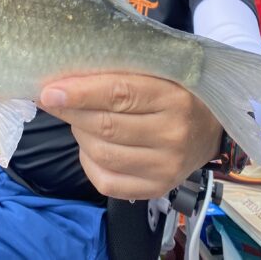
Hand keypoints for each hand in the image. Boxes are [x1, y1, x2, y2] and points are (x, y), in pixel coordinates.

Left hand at [39, 73, 221, 199]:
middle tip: (52, 99)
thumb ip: (122, 70)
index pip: (119, 94)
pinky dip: (88, 162)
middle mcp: (172, 134)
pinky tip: (89, 145)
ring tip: (76, 118)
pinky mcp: (157, 189)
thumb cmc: (176, 89)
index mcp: (173, 96)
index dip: (80, 92)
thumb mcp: (159, 71)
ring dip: (79, 134)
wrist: (211, 127)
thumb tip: (68, 73)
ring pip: (102, 154)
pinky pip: (107, 181)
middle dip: (71, 112)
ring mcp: (166, 167)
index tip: (49, 90)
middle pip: (106, 126)